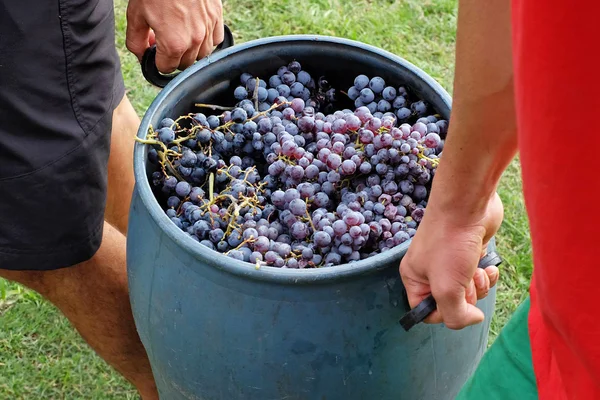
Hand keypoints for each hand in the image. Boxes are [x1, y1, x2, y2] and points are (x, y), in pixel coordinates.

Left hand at [126, 0, 223, 73]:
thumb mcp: (136, 14)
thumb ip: (136, 41)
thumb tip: (142, 55)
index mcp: (173, 43)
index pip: (166, 68)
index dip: (156, 61)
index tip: (154, 51)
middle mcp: (195, 41)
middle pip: (184, 64)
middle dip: (172, 56)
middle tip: (164, 39)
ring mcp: (208, 29)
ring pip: (201, 55)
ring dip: (190, 50)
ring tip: (179, 33)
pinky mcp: (217, 18)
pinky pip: (215, 40)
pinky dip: (206, 39)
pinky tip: (195, 29)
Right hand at [399, 192, 502, 329]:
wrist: (466, 205)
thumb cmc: (450, 243)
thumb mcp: (446, 288)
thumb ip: (455, 315)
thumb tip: (472, 319)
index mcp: (414, 278)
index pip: (426, 312)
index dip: (443, 314)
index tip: (455, 303)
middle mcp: (430, 271)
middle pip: (451, 303)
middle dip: (465, 297)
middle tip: (465, 280)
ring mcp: (450, 262)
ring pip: (468, 292)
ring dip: (478, 286)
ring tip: (477, 271)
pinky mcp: (469, 254)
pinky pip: (480, 277)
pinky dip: (487, 275)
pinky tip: (489, 266)